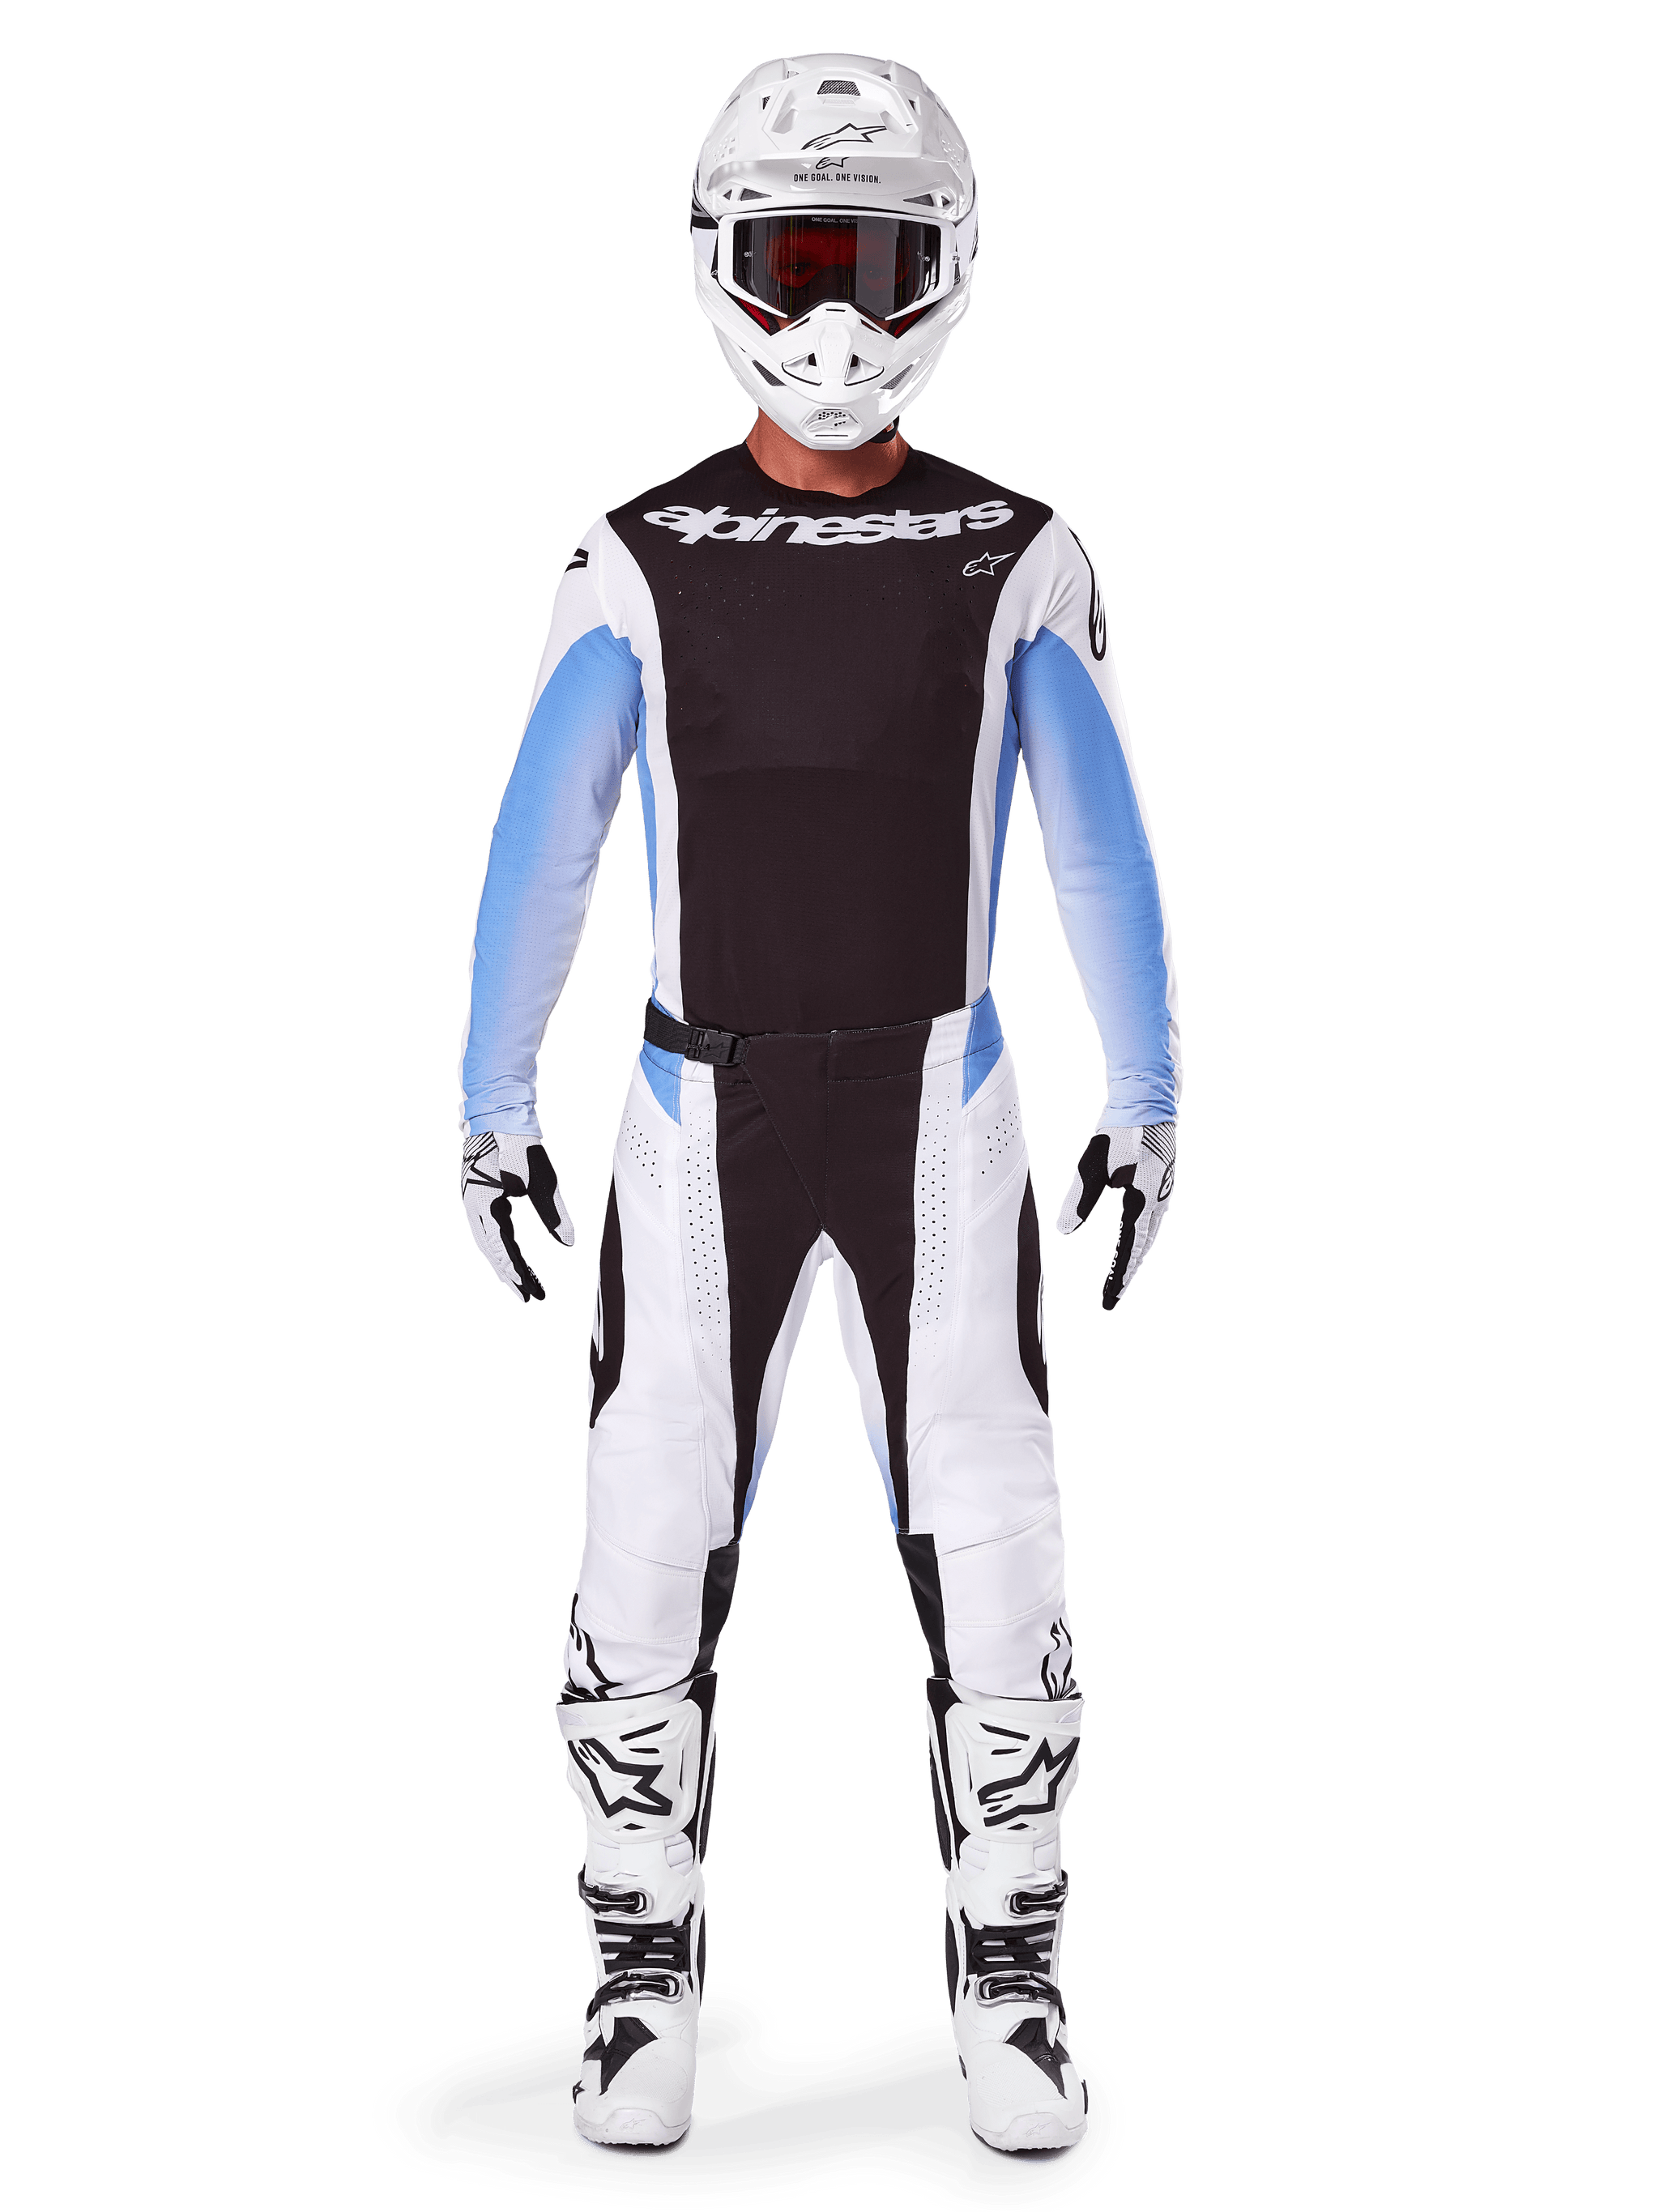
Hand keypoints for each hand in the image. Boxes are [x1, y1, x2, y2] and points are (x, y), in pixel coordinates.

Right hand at [460, 1132, 576, 1302]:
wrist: (500, 1115)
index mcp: (485, 1203)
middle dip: (509, 1275)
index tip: (530, 1293)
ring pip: (487, 1242)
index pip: (501, 1247)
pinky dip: (499, 1246)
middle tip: (528, 1298)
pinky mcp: (477, 1195)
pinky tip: (510, 1255)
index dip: (516, 1272)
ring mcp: (471, 1201)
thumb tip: (569, 1242)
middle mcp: (473, 1206)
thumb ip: (553, 1213)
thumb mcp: (542, 1180)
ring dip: (503, 1263)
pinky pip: (486, 1229)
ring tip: (521, 1284)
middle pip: (491, 1250)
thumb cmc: (520, 1145)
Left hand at [1055, 1123, 1176, 1309]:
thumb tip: (1067, 1231)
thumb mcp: (1092, 1167)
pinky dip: (1140, 1237)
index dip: (1119, 1276)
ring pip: (1148, 1234)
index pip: (1130, 1248)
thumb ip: (1081, 1201)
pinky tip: (1132, 1240)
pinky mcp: (1159, 1182)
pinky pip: (1151, 1219)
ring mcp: (1162, 1192)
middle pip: (1143, 1246)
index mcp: (1143, 1200)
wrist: (1146, 1102)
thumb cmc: (1119, 1132)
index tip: (1109, 1299)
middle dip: (1127, 1272)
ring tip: (1120, 1276)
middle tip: (1112, 1296)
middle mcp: (1158, 1201)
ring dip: (1134, 1255)